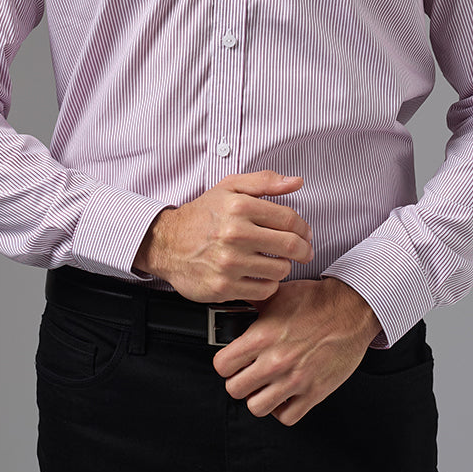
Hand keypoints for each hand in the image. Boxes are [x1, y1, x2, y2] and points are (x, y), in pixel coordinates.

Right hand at [133, 170, 312, 302]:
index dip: (304, 228)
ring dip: (283, 266)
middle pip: (291, 246)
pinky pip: (264, 290)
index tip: (305, 233)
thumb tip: (296, 182)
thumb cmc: (201, 215)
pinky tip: (260, 275)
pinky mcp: (224, 286)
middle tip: (302, 251)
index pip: (290, 219)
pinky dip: (268, 284)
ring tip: (273, 260)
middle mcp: (235, 234)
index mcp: (239, 207)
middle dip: (303, 249)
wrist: (167, 243)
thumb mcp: (230, 188)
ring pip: (280, 270)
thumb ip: (264, 181)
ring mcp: (229, 263)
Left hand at [212, 277, 379, 425]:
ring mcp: (295, 380)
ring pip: (256, 407)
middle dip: (238, 381)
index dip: (225, 363)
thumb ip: (250, 304)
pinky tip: (284, 395)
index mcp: (262, 337)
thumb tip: (231, 301)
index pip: (222, 365)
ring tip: (264, 386)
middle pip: (235, 389)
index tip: (232, 361)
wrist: (350, 309)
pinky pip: (287, 417)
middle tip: (247, 374)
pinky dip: (282, 410)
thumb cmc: (316, 301)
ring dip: (258, 397)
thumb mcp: (276, 295)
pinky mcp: (314, 392)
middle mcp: (276, 361)